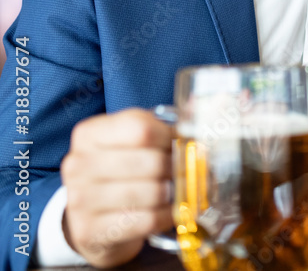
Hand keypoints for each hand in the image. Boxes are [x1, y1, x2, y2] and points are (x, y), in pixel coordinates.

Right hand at [60, 108, 173, 267]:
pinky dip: (167, 215)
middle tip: (186, 171)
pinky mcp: (90, 230)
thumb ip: (160, 126)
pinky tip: (170, 211)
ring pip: (151, 192)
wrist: (91, 218)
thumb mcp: (132, 142)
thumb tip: (197, 110)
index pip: (142, 129)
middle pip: (150, 162)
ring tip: (178, 191)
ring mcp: (79, 199)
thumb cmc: (120, 172)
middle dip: (177, 168)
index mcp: (89, 133)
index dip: (170, 137)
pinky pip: (146, 220)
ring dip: (174, 193)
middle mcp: (77, 164)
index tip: (181, 143)